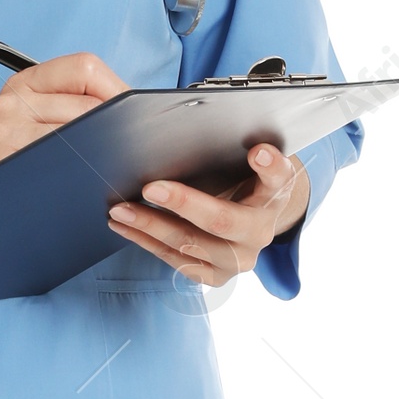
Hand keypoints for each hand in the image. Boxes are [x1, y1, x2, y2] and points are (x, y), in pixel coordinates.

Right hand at [0, 51, 127, 185]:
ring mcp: (5, 130)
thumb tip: (133, 107)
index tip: (131, 115)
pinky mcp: (6, 159)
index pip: (85, 67)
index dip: (116, 90)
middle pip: (88, 106)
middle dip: (117, 129)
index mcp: (24, 82)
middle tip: (130, 151)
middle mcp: (12, 100)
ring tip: (110, 168)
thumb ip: (73, 104)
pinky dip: (84, 173)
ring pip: (80, 135)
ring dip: (104, 155)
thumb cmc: (13, 159)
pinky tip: (88, 183)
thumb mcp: (32, 118)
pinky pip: (63, 163)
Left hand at [106, 142, 308, 283]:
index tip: (256, 152)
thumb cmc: (241, 181)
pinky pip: (178, 261)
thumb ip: (235, 145)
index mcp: (274, 193)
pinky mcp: (216, 276)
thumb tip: (194, 123)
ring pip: (191, 244)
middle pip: (222, 220)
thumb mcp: (246, 161)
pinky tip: (126, 227)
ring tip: (121, 210)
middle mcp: (261, 232)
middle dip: (183, 203)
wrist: (249, 218)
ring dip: (151, 226)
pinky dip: (147, 242)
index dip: (269, 165)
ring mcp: (239, 260)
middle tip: (150, 187)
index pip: (277, 177)